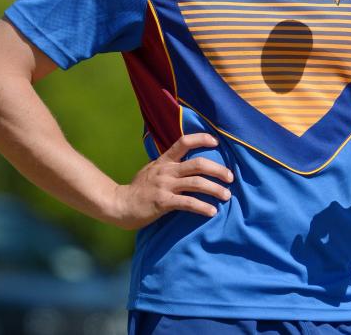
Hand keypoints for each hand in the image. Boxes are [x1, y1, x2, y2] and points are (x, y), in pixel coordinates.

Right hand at [115, 133, 233, 228]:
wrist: (120, 204)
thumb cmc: (138, 189)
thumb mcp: (152, 170)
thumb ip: (167, 165)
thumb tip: (185, 164)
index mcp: (164, 161)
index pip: (184, 142)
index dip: (201, 139)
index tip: (216, 142)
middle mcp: (167, 170)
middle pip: (198, 164)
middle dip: (218, 169)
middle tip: (230, 177)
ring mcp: (165, 186)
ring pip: (196, 183)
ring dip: (215, 189)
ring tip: (227, 196)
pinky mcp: (163, 202)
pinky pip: (188, 203)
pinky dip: (202, 207)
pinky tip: (212, 211)